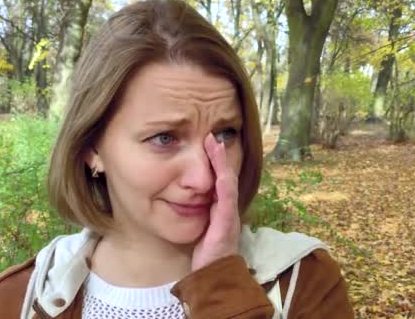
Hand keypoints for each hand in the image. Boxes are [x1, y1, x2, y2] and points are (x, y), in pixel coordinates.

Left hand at [191, 133, 240, 270]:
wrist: (214, 277)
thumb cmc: (207, 253)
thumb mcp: (201, 226)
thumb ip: (198, 211)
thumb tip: (185, 195)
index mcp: (221, 209)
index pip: (219, 180)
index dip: (215, 161)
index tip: (208, 143)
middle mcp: (228, 209)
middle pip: (226, 177)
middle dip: (219, 156)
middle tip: (212, 136)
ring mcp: (229, 216)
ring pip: (228, 184)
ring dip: (222, 164)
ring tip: (216, 145)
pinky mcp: (226, 225)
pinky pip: (226, 202)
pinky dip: (225, 185)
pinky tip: (221, 174)